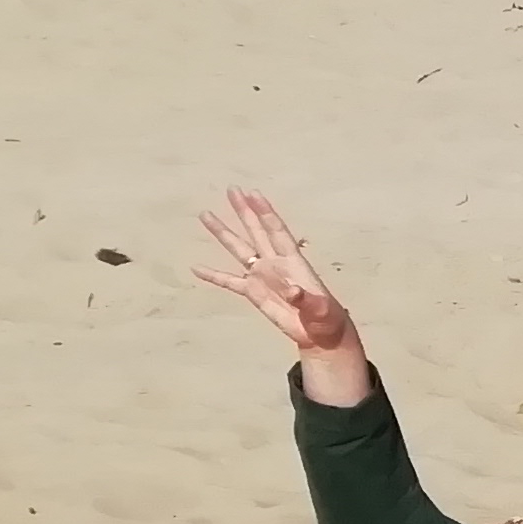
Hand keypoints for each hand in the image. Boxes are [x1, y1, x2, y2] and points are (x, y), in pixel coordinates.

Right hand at [194, 191, 361, 358]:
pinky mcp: (254, 292)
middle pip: (256, 231)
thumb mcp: (321, 310)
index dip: (265, 212)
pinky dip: (213, 275)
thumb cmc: (326, 319)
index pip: (276, 231)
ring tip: (206, 214)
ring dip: (223, 232)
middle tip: (232, 189)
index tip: (253, 193)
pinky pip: (229, 281)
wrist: (320, 335)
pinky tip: (196, 267)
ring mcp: (263, 276)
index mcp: (293, 262)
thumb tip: (292, 292)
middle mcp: (275, 263)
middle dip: (244, 210)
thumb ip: (306, 300)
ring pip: (239, 249)